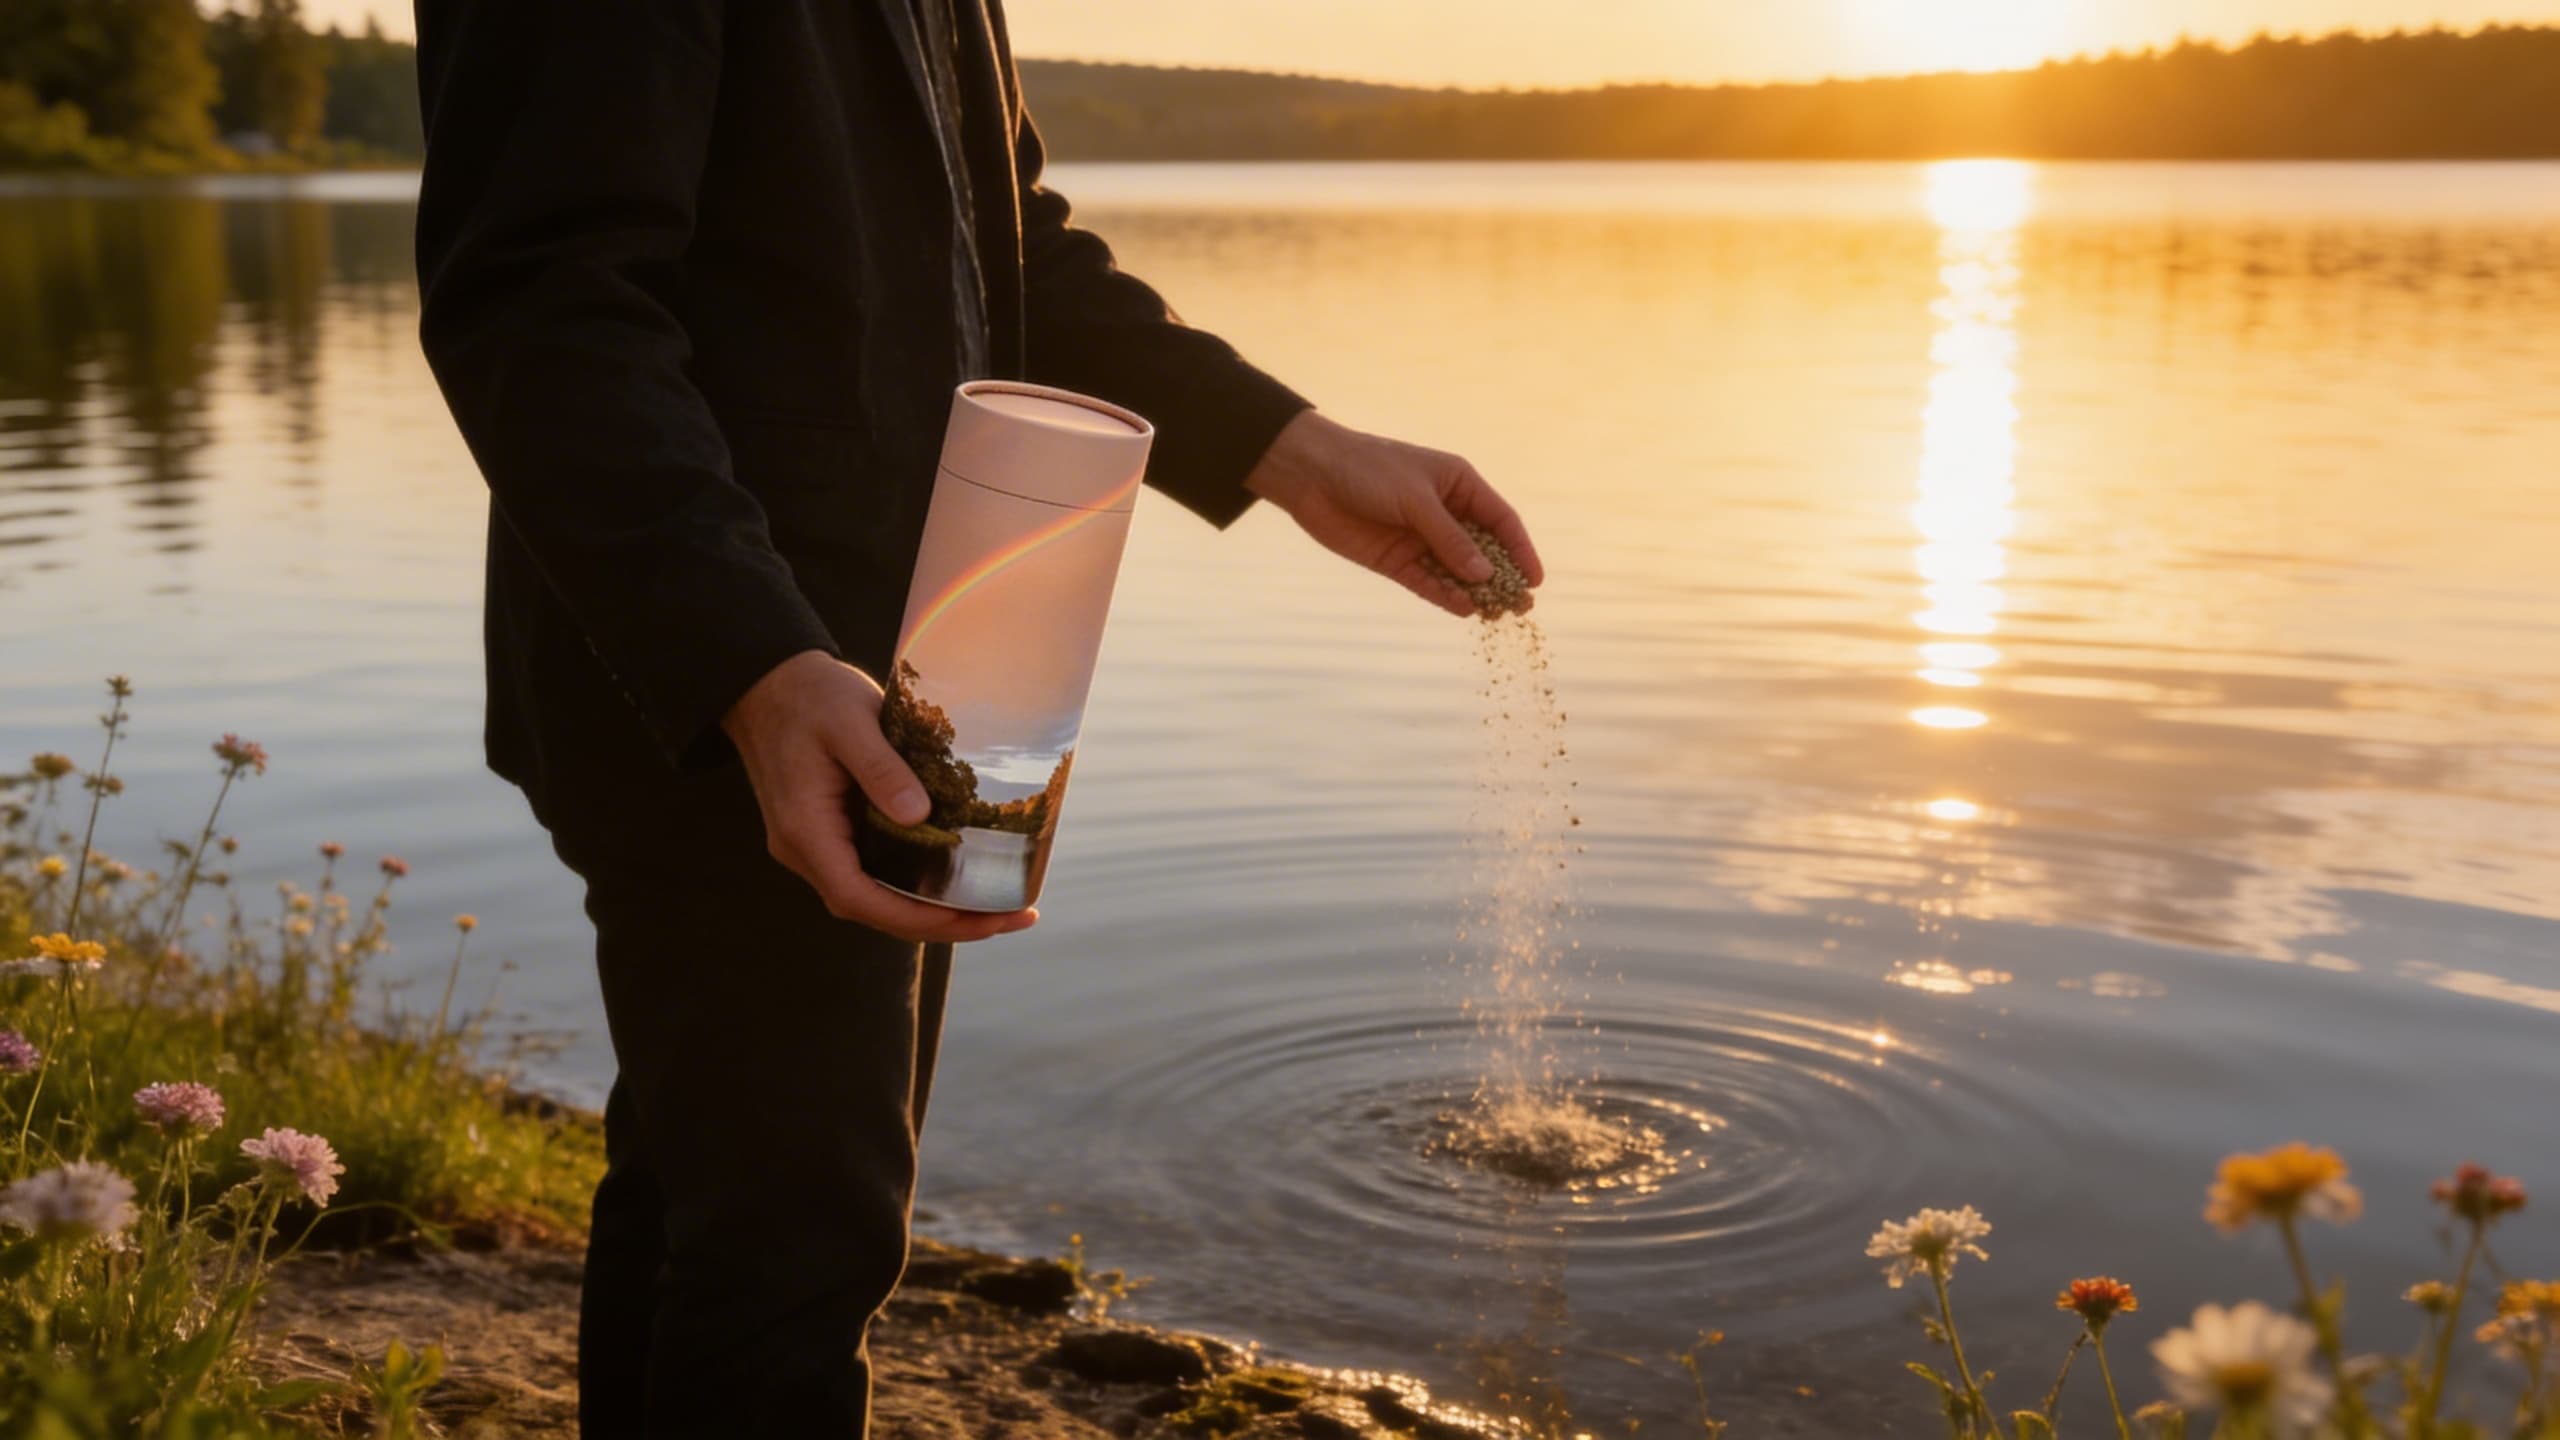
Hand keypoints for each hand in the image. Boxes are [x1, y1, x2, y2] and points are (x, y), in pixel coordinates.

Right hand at [722, 651, 1037, 943]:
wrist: (769, 683)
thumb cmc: (809, 695)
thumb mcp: (850, 720)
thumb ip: (880, 768)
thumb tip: (919, 816)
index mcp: (805, 829)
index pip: (858, 897)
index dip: (917, 916)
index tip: (973, 917)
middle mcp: (806, 851)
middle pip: (874, 909)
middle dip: (941, 922)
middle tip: (1010, 918)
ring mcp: (817, 846)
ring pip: (877, 897)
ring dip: (933, 909)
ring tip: (997, 908)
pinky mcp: (832, 834)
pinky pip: (876, 873)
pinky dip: (918, 883)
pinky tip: (959, 879)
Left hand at [1244, 410, 1543, 617]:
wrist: (1312, 475)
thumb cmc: (1369, 470)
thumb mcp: (1417, 500)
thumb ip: (1450, 538)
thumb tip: (1484, 575)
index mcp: (1459, 485)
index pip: (1501, 520)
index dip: (1521, 549)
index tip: (1535, 579)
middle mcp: (1445, 514)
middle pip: (1483, 551)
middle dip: (1501, 578)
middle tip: (1520, 607)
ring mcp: (1421, 539)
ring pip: (1456, 572)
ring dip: (1474, 593)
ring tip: (1492, 615)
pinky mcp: (1397, 560)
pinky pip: (1427, 582)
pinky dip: (1444, 596)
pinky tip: (1461, 609)